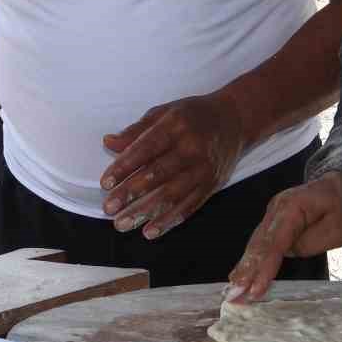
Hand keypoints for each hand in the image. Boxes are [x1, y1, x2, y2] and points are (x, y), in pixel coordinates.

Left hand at [98, 94, 247, 238]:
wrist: (235, 119)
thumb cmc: (194, 115)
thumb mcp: (164, 112)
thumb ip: (136, 130)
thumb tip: (108, 142)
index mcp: (175, 126)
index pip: (145, 148)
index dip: (124, 167)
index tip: (106, 183)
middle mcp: (191, 147)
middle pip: (157, 174)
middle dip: (130, 193)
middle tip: (109, 208)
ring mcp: (204, 168)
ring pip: (171, 194)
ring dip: (145, 212)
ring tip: (123, 223)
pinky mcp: (212, 184)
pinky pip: (189, 206)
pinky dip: (169, 220)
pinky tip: (150, 230)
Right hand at [224, 173, 341, 302]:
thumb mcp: (338, 226)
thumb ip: (310, 242)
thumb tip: (288, 253)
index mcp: (292, 206)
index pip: (274, 242)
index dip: (263, 267)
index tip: (254, 290)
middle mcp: (276, 208)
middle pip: (259, 243)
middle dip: (246, 271)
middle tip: (233, 296)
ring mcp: (272, 216)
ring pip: (256, 245)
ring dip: (244, 269)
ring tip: (232, 293)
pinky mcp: (273, 225)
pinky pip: (261, 245)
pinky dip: (250, 262)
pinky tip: (240, 279)